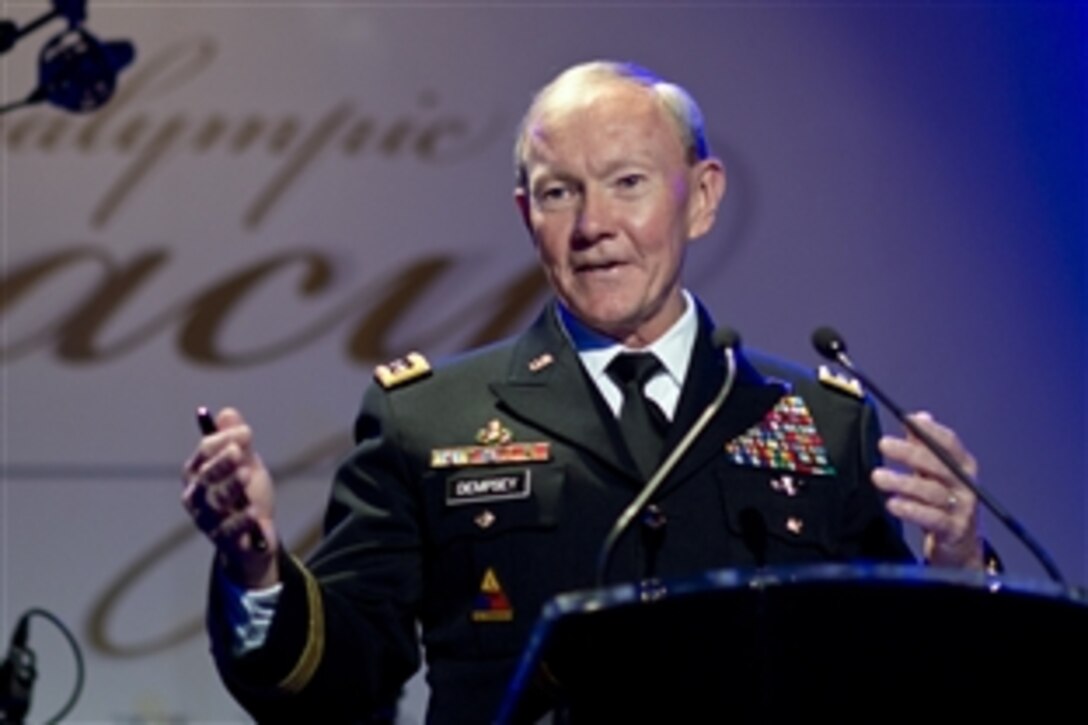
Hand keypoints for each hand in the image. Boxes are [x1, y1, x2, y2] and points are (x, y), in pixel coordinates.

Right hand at [182, 407, 279, 587]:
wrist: (257, 534)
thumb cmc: (246, 495)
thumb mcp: (246, 464)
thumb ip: (238, 441)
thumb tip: (227, 412)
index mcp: (199, 472)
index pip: (204, 452)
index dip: (223, 440)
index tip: (246, 433)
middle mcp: (196, 495)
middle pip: (204, 477)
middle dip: (220, 463)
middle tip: (237, 452)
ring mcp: (207, 519)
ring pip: (214, 502)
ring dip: (230, 486)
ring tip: (246, 474)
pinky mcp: (222, 540)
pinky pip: (228, 530)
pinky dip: (240, 520)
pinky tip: (252, 511)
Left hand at [871, 412, 984, 569]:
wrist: (961, 546)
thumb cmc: (945, 503)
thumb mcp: (935, 474)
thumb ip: (925, 447)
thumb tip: (918, 417)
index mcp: (963, 467)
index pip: (949, 443)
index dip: (930, 430)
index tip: (908, 419)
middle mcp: (966, 485)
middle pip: (938, 465)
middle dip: (911, 453)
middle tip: (884, 444)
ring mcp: (962, 508)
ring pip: (932, 492)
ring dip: (903, 483)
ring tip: (878, 476)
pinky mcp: (953, 531)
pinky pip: (932, 518)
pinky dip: (911, 510)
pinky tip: (892, 503)